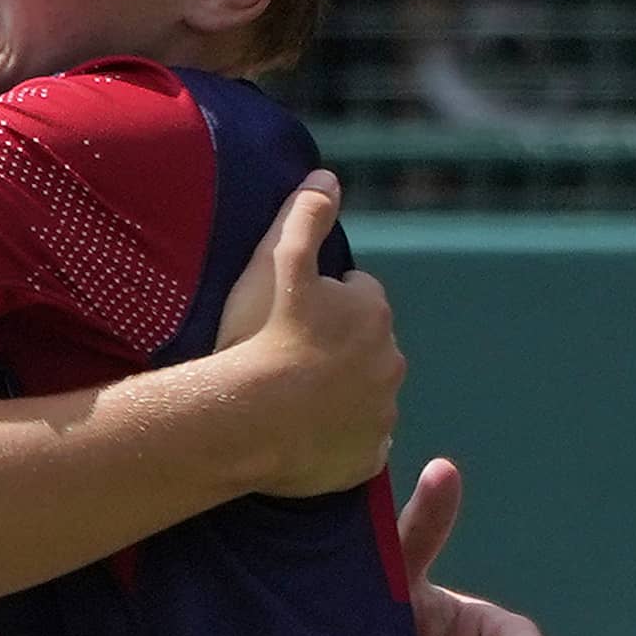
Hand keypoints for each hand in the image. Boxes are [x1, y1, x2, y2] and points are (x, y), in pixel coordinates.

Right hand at [230, 171, 402, 496]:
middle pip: (364, 347)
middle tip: (283, 355)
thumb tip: (328, 176)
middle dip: (334, 348)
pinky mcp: (365, 459)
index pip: (357, 295)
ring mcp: (380, 415)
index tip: (288, 315)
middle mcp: (389, 362)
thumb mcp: (277, 257)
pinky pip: (358, 445)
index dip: (321, 301)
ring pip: (363, 395)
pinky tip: (302, 436)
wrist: (246, 419)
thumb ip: (305, 212)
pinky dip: (337, 439)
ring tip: (287, 397)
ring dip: (336, 393)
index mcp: (373, 311)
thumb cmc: (260, 334)